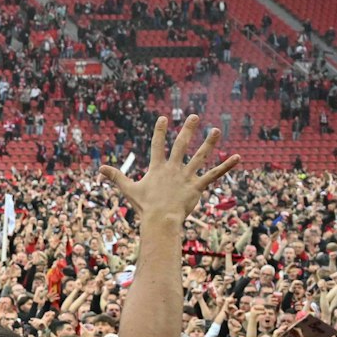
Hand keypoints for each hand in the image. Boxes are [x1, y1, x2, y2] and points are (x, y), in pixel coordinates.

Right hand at [100, 114, 238, 222]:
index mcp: (157, 168)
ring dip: (209, 143)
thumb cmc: (144, 206)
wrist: (160, 220)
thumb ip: (116, 177)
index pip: (158, 146)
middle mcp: (173, 169)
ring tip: (216, 130)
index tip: (164, 118)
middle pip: (181, 146)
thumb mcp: (128, 189)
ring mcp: (186, 177)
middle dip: (188, 130)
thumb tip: (99, 168)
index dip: (160, 131)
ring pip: (200, 157)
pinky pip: (214, 175)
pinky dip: (226, 166)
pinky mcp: (197, 187)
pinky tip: (237, 157)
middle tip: (194, 117)